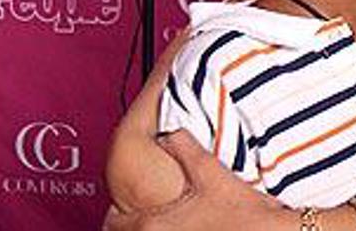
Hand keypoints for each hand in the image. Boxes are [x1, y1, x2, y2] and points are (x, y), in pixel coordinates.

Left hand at [102, 130, 286, 230]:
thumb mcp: (209, 171)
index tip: (120, 204)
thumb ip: (184, 148)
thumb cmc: (241, 211)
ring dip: (150, 229)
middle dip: (128, 225)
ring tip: (164, 218)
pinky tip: (187, 226)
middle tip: (135, 213)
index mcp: (155, 224)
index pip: (114, 224)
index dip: (114, 212)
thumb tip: (169, 134)